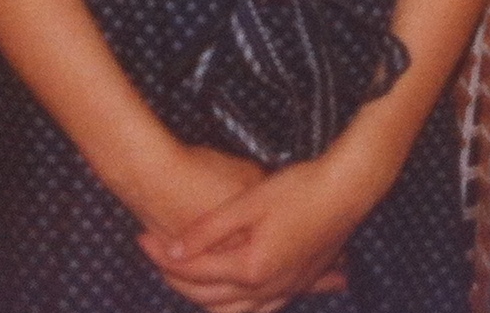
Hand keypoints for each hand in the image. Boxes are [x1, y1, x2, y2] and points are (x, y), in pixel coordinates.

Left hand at [143, 156, 374, 312]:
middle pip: (207, 294)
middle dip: (176, 276)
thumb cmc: (300, 188)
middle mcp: (266, 287)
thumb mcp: (249, 200)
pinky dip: (236, 307)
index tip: (142, 238)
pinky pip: (259, 309)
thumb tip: (172, 249)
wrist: (348, 190)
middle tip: (155, 254)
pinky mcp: (297, 284)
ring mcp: (284, 289)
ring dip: (203, 297)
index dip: (164, 255)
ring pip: (232, 311)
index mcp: (251, 266)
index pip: (195, 268)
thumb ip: (209, 229)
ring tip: (183, 276)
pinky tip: (232, 296)